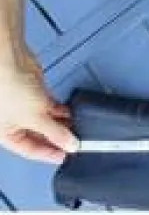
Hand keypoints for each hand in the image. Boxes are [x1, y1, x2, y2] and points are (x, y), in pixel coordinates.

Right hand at [0, 48, 78, 162]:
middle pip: (39, 136)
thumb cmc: (8, 87)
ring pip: (46, 121)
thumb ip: (56, 133)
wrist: (10, 60)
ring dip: (61, 124)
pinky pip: (49, 107)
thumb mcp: (36, 118)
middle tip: (74, 142)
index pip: (30, 150)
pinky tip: (71, 114)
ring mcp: (24, 107)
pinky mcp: (34, 93)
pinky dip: (60, 111)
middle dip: (57, 138)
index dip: (49, 154)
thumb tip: (70, 145)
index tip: (66, 155)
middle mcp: (14, 122)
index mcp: (6, 133)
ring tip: (76, 129)